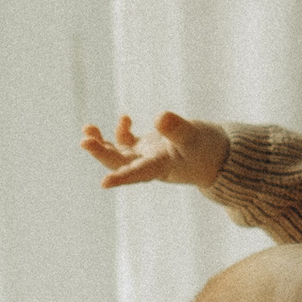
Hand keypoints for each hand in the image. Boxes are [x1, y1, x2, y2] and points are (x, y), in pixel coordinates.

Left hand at [81, 109, 228, 190]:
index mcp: (161, 167)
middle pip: (119, 163)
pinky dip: (121, 131)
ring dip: (101, 143)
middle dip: (100, 153)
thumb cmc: (209, 150)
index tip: (104, 183)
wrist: (217, 154)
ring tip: (87, 128)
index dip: (121, 178)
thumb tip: (159, 117)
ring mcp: (146, 156)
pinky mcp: (148, 147)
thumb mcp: (196, 137)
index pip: (138, 174)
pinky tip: (125, 118)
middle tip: (85, 141)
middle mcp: (149, 164)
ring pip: (117, 153)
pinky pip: (127, 142)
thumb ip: (178, 129)